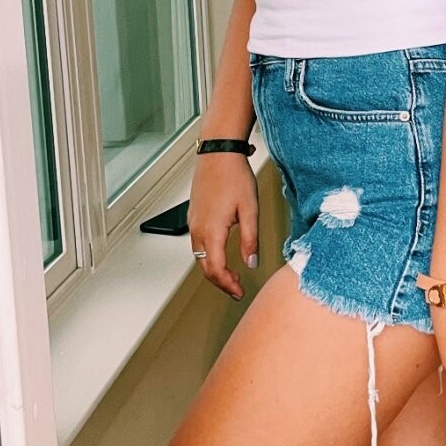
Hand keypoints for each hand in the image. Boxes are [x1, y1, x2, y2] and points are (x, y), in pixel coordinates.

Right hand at [188, 153, 258, 299]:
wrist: (218, 153)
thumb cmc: (235, 177)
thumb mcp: (250, 210)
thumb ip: (250, 239)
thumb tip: (252, 263)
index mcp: (212, 231)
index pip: (216, 270)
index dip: (228, 285)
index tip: (240, 292)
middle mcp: (197, 230)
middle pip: (205, 267)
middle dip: (221, 282)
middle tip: (237, 288)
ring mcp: (193, 223)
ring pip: (199, 257)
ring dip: (214, 270)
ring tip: (232, 275)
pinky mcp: (193, 216)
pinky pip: (197, 244)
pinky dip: (209, 256)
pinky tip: (221, 254)